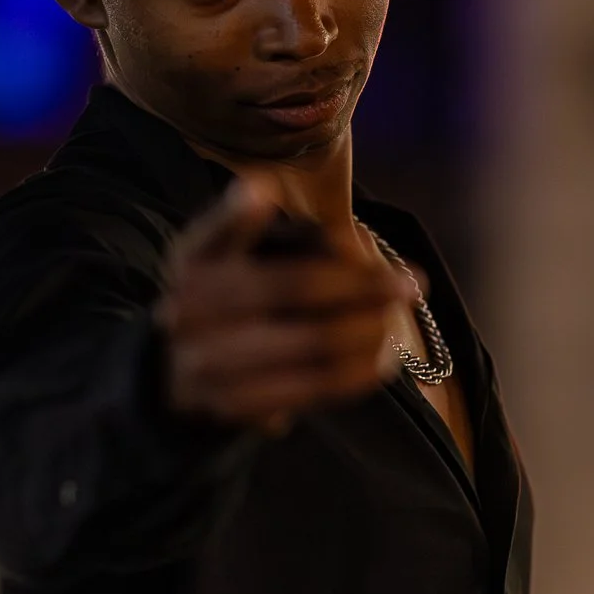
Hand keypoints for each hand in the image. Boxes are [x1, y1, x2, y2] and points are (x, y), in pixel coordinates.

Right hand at [154, 179, 415, 432]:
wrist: (183, 374)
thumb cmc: (235, 299)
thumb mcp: (243, 258)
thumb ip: (294, 243)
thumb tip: (359, 251)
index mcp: (192, 259)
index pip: (217, 230)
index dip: (238, 212)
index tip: (265, 191)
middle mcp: (188, 306)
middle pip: (293, 287)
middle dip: (362, 285)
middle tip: (410, 285)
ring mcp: (204, 359)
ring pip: (310, 342)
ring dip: (367, 330)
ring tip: (396, 321)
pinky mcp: (230, 402)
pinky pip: (307, 388)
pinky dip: (352, 373)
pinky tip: (380, 361)